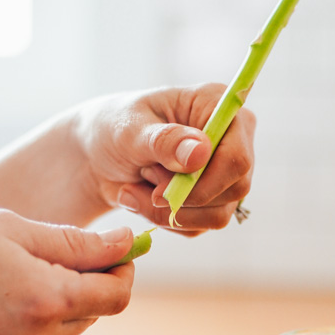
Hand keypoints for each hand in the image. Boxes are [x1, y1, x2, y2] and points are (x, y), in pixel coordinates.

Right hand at [0, 210, 134, 334]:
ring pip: (63, 329)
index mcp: (47, 301)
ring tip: (11, 269)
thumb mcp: (9, 229)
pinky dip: (29, 320)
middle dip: (88, 281)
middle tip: (58, 248)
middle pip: (92, 313)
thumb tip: (123, 245)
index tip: (116, 248)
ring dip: (56, 301)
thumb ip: (75, 242)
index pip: (117, 295)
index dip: (124, 268)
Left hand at [76, 84, 255, 232]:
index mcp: (217, 106)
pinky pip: (198, 227)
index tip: (161, 192)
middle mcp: (232, 140)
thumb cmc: (114, 128)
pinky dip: (165, 220)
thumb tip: (200, 154)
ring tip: (136, 187)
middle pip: (235, 189)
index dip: (207, 181)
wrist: (97, 156)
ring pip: (218, 215)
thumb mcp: (130, 129)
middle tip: (143, 179)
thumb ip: (164, 141)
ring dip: (169, 210)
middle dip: (183, 197)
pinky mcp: (213, 200)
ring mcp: (225, 173)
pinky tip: (142, 198)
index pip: (237, 156)